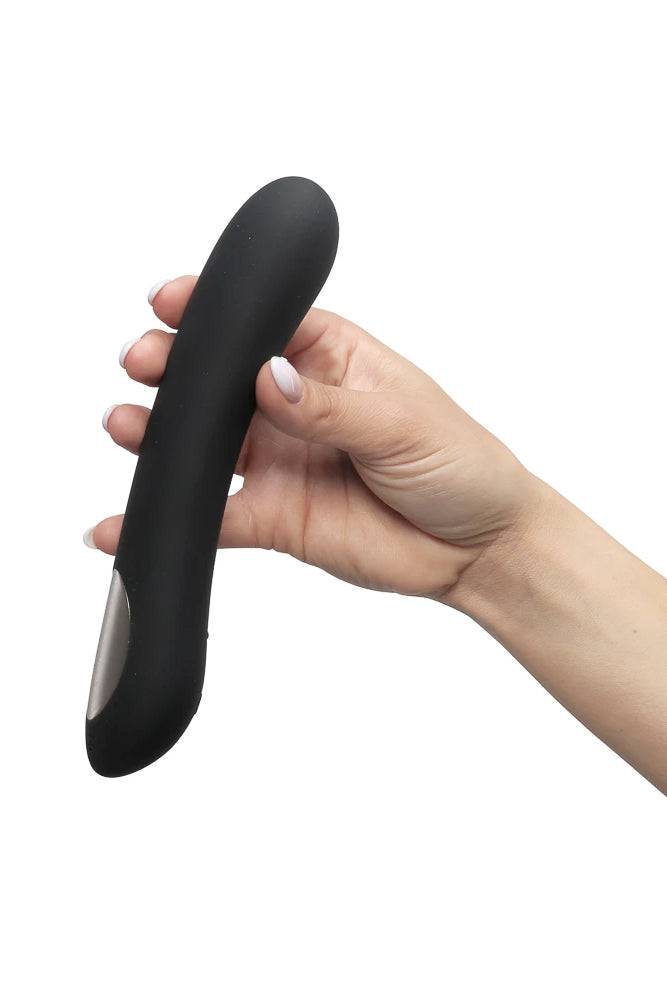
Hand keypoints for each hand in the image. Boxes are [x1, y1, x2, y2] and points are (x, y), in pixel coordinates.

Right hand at [87, 276, 537, 598]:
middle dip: (173, 366)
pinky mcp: (271, 517)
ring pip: (202, 443)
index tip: (169, 302)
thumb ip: (329, 406)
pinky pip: (210, 516)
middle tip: (144, 362)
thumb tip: (267, 378)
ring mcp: (278, 460)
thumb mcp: (401, 422)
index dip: (213, 310)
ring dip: (158, 434)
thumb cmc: (460, 464)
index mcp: (330, 358)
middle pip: (217, 378)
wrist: (478, 548)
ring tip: (125, 427)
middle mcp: (293, 404)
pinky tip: (126, 523)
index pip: (261, 323)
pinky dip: (168, 520)